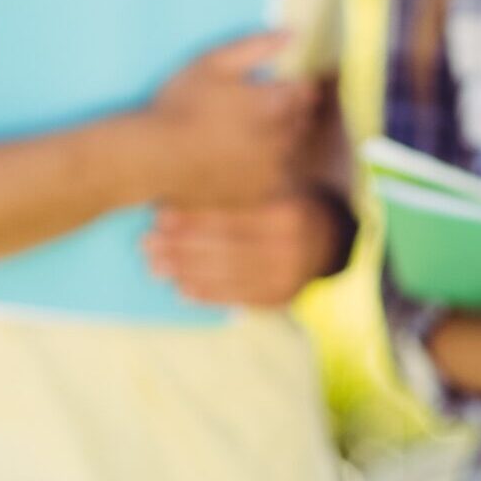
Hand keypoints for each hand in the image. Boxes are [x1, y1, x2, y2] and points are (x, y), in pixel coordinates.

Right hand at [136, 31, 313, 206]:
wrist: (153, 158)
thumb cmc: (180, 104)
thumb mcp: (213, 62)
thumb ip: (256, 47)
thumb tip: (294, 33)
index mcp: (273, 104)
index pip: (303, 92)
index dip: (294, 86)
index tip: (277, 87)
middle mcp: (280, 139)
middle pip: (301, 122)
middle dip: (291, 112)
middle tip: (263, 109)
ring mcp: (269, 171)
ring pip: (291, 152)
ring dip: (283, 141)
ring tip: (252, 135)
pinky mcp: (256, 195)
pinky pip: (277, 179)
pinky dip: (270, 169)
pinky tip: (246, 162)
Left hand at [143, 193, 344, 307]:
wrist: (333, 238)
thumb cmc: (289, 200)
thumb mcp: (274, 182)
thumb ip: (239, 185)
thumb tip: (181, 185)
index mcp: (285, 212)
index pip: (230, 216)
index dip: (192, 216)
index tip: (159, 215)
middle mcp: (288, 247)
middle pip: (224, 247)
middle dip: (181, 247)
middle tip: (147, 245)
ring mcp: (287, 276)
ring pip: (228, 275)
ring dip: (186, 272)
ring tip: (155, 267)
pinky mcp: (281, 298)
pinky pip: (239, 298)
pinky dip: (208, 294)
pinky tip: (182, 289)